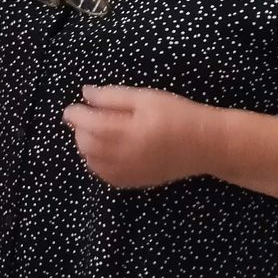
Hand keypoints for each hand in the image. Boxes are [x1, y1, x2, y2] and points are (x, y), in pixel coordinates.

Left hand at [63, 84, 215, 189]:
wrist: (205, 145)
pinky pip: (105, 176)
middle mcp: (124, 156)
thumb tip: (85, 94)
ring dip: (86, 146)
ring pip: (92, 162)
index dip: (76, 115)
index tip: (72, 108)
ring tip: (95, 132)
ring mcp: (128, 173)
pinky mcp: (134, 182)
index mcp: (127, 132)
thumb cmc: (177, 115)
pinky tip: (105, 151)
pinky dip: (97, 163)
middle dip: (80, 130)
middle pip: (87, 145)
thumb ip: (113, 97)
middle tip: (86, 117)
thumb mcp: (146, 97)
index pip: (88, 125)